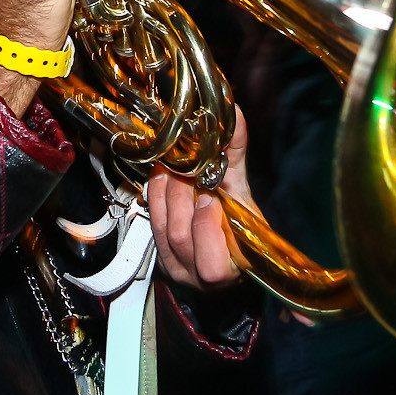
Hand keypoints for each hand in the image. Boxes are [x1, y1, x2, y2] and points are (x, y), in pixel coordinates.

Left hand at [148, 109, 252, 291]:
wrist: (224, 240)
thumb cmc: (240, 220)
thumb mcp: (243, 191)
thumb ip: (237, 156)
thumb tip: (236, 115)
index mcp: (232, 270)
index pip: (213, 267)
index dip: (207, 227)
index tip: (213, 195)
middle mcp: (202, 279)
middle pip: (181, 239)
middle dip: (183, 199)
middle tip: (189, 170)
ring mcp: (178, 270)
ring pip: (164, 232)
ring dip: (167, 194)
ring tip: (175, 170)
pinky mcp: (161, 260)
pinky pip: (152, 226)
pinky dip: (156, 197)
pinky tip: (162, 177)